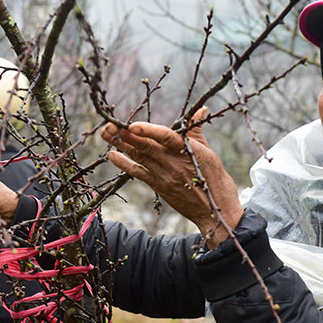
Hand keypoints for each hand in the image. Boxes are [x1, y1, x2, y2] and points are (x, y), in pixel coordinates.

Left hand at [100, 109, 243, 247]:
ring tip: (106, 133)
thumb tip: (201, 110)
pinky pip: (139, 173)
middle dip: (125, 134)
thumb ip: (197, 131)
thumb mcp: (210, 153)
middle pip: (145, 146)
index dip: (147, 131)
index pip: (165, 137)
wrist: (214, 212)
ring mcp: (164, 176)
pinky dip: (125, 164)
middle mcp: (174, 163)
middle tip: (109, 124)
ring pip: (139, 157)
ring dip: (121, 145)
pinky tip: (112, 155)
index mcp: (189, 151)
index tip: (132, 125)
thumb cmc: (216, 181)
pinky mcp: (159, 186)